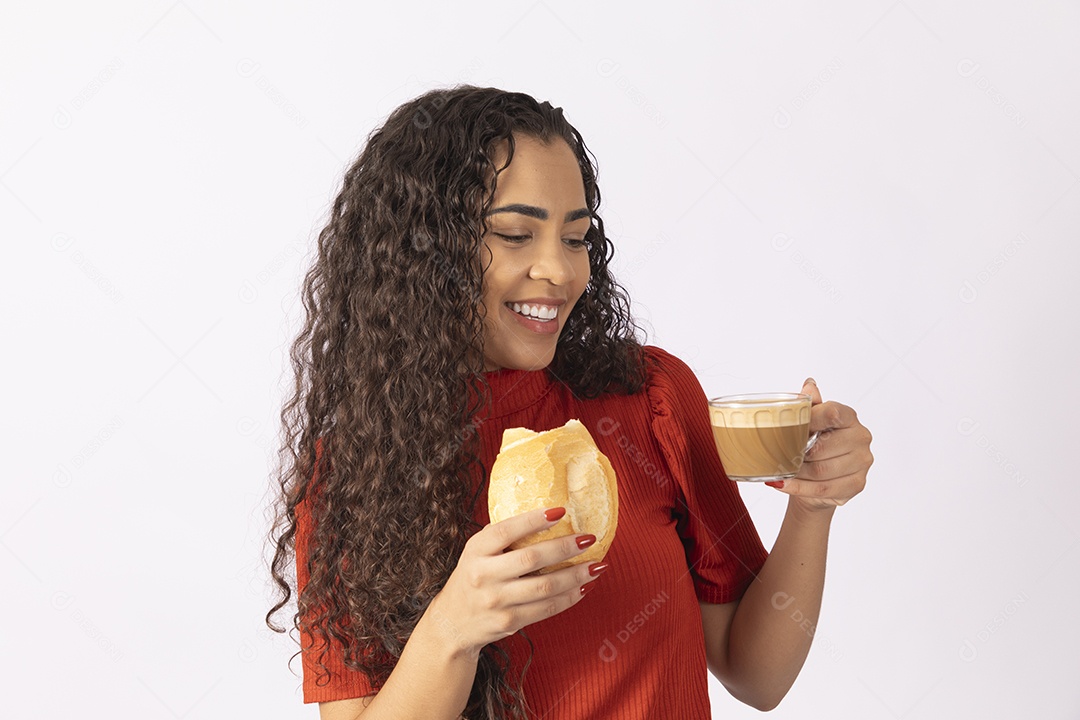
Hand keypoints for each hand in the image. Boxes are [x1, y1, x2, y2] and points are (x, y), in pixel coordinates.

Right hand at [426, 507, 606, 658]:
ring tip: (597, 566)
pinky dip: (569, 598)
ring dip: (576, 576)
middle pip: (531, 559)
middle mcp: (483, 575)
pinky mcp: (509, 622)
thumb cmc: (474, 577)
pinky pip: (546, 609)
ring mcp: (496, 602)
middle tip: (589, 538)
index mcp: (476, 550)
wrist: (452, 623)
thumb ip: (503, 536)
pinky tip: (584, 587)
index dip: (534, 520)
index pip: (506, 530)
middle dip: (565, 547)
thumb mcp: (477, 552)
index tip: (561, 510)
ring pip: (545, 587)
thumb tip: (548, 514)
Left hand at [767, 378, 872, 511]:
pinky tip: (782, 483)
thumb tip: (809, 384)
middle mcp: (861, 437)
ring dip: (796, 473)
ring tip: (780, 470)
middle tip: (778, 455)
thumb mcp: (810, 422)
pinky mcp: (857, 484)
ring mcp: (862, 462)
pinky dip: (799, 488)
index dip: (808, 420)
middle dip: (796, 454)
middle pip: (822, 448)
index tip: (789, 428)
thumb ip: (810, 404)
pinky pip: (823, 488)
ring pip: (821, 471)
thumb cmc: (814, 444)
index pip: (832, 413)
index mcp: (849, 417)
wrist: (819, 478)